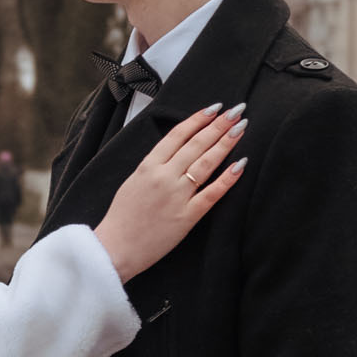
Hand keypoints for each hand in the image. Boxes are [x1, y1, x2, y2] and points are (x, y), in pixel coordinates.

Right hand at [94, 105, 246, 283]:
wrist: (115, 248)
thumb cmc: (122, 218)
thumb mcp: (133, 181)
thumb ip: (153, 166)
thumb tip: (174, 151)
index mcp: (148, 166)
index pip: (178, 134)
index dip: (198, 119)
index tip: (215, 108)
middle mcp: (164, 176)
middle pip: (196, 144)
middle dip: (219, 124)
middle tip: (237, 111)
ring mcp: (177, 196)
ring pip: (207, 162)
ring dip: (226, 142)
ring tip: (241, 127)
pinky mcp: (187, 216)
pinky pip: (212, 193)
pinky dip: (228, 178)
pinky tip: (241, 164)